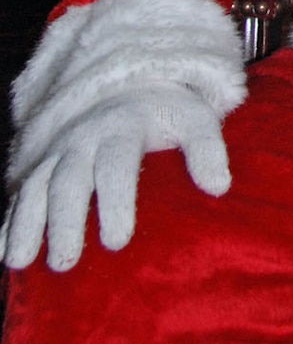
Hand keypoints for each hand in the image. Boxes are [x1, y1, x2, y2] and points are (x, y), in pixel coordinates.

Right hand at [3, 0, 245, 271]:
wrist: (132, 82)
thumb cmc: (168, 112)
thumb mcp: (195, 118)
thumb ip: (208, 148)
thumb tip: (220, 186)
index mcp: (123, 127)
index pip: (117, 164)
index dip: (116, 201)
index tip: (118, 240)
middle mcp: (85, 139)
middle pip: (70, 180)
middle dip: (65, 221)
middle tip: (66, 261)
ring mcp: (60, 152)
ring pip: (37, 186)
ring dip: (27, 223)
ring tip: (20, 261)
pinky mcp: (43, 164)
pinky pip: (21, 191)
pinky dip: (9, 219)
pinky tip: (2, 250)